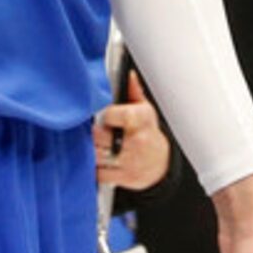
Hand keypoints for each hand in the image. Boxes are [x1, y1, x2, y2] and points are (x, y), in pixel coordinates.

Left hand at [94, 71, 170, 192]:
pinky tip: (100, 161)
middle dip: (94, 134)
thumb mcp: (145, 110)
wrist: (161, 164)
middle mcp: (137, 141)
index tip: (105, 117)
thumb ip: (133, 92)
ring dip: (92, 150)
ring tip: (96, 145)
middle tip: (96, 132)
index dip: (105, 116)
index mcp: (141, 120)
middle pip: (99, 136)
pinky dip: (95, 168)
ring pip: (96, 155)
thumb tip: (128, 75)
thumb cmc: (148, 133)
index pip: (114, 115)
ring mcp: (130, 161)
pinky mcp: (124, 177)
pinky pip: (99, 173)